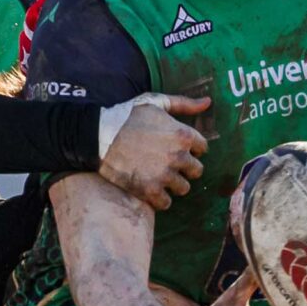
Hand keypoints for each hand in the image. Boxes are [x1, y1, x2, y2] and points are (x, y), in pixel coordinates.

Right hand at [100, 94, 209, 210]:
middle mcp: (178, 157)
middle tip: (169, 165)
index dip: (191, 148)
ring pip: (183, 188)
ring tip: (159, 177)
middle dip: (185, 168)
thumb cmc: (127, 116)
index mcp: (183, 135)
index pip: (203, 148)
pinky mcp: (150, 190)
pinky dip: (159, 199)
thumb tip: (208, 102)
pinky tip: (151, 189)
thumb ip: (184, 104)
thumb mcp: (156, 102)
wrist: (98, 135)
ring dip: (173, 184)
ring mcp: (165, 175)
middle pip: (196, 171)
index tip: (178, 148)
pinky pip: (166, 203)